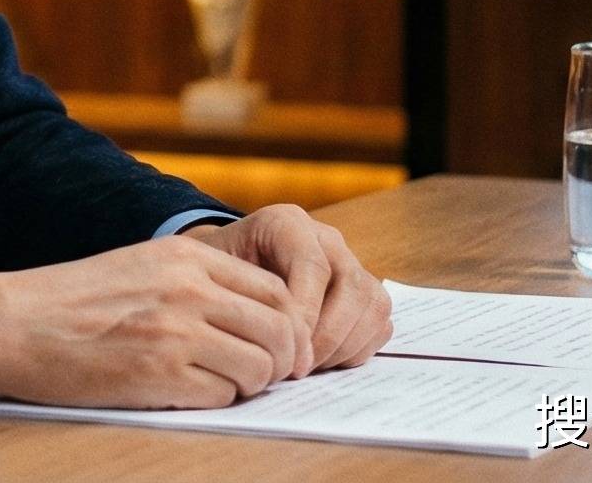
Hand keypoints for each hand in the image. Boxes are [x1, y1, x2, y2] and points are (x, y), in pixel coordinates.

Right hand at [0, 234, 301, 408]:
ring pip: (259, 367)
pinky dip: (216, 399)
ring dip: (250, 383)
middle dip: (281, 359)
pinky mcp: (160, 375)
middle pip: (280, 330)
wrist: (17, 323)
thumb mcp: (145, 264)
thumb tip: (261, 315)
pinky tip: (188, 391)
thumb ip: (201, 279)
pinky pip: (223, 395)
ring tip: (221, 381)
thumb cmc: (77, 298)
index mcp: (188, 256)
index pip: (276, 291)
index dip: (289, 325)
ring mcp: (177, 333)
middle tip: (268, 373)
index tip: (280, 345)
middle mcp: (189, 289)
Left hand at [179, 205, 390, 377]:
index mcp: (287, 223)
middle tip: (299, 368)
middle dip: (328, 336)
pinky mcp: (363, 292)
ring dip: (344, 345)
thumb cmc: (217, 275)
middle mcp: (325, 238)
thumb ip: (240, 299)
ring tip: (308, 367)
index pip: (312, 266)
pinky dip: (357, 348)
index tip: (285, 352)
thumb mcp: (212, 276)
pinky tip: (324, 362)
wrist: (227, 269)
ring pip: (372, 304)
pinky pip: (379, 322)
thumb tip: (271, 345)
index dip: (305, 314)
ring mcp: (349, 263)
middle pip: (351, 286)